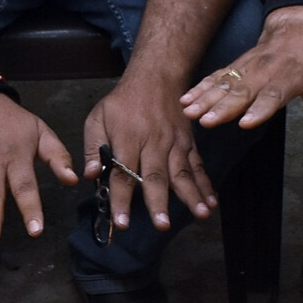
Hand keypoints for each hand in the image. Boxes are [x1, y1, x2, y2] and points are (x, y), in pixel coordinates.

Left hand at [84, 77, 216, 230]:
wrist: (155, 77)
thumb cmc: (122, 102)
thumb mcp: (98, 118)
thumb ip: (94, 147)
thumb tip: (90, 175)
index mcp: (128, 139)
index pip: (123, 174)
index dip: (121, 200)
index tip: (121, 222)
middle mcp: (153, 143)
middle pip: (156, 177)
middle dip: (159, 203)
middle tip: (162, 225)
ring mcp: (174, 144)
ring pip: (182, 173)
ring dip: (192, 196)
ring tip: (200, 216)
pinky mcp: (188, 144)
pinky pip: (198, 166)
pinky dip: (206, 185)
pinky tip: (212, 203)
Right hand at [179, 7, 302, 130]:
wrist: (296, 31)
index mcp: (289, 75)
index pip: (273, 94)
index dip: (259, 109)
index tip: (244, 123)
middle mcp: (264, 71)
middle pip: (242, 91)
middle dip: (223, 107)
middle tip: (207, 121)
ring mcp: (247, 69)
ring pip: (225, 85)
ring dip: (206, 99)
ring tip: (189, 113)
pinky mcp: (235, 69)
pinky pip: (216, 78)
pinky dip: (199, 89)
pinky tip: (185, 101)